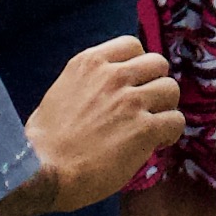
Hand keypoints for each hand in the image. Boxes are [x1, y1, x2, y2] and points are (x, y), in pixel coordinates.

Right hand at [13, 35, 181, 215]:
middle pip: (158, 64)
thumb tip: (103, 94)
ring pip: (171, 89)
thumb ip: (88, 84)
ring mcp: (131, 101)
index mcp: (90, 63)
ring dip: (165, 108)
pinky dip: (171, 132)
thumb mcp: (61, 92)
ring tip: (154, 125)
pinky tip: (159, 143)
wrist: (40, 170)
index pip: (132, 45)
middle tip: (147, 106)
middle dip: (155, 84)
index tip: (134, 83)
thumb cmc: (42, 141)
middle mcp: (114, 75)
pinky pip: (175, 120)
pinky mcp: (144, 128)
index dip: (138, 65)